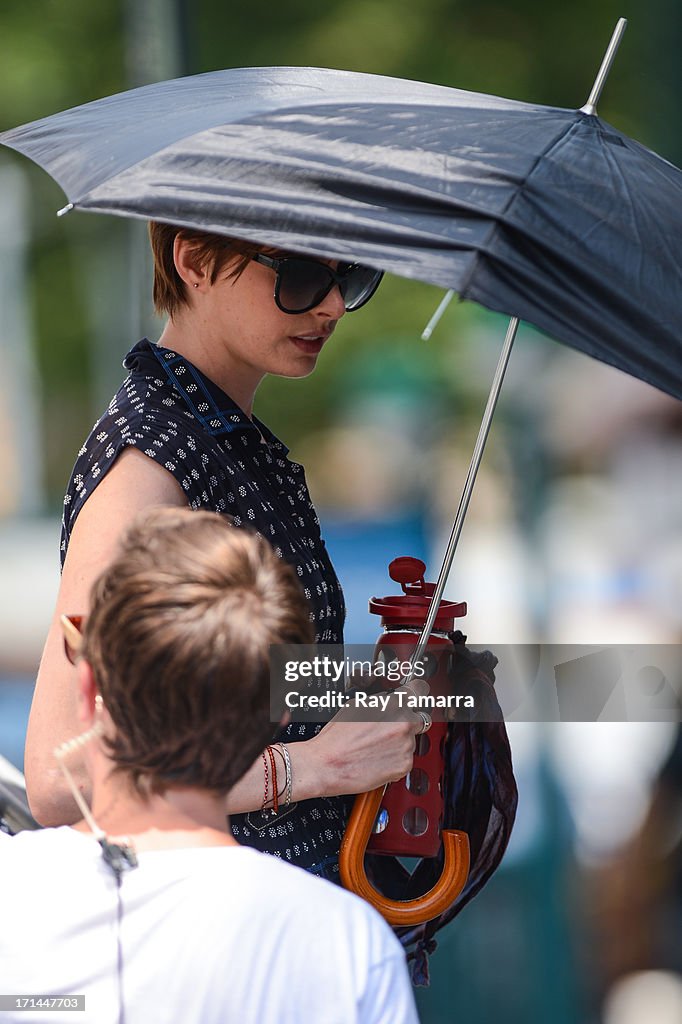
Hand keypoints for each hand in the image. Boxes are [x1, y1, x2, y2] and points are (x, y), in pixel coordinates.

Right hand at [307, 678, 430, 796]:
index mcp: (392, 705)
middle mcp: (403, 724)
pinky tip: (378, 759)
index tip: (417, 695)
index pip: (419, 690)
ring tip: (377, 747)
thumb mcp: (356, 706)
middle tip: (388, 730)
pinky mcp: (405, 765)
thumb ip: (380, 701)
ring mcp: (406, 745)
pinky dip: (396, 759)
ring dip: (400, 743)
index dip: (416, 693)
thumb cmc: (336, 738)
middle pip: (418, 718)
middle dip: (406, 722)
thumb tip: (389, 699)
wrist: (327, 765)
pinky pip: (407, 759)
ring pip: (412, 740)